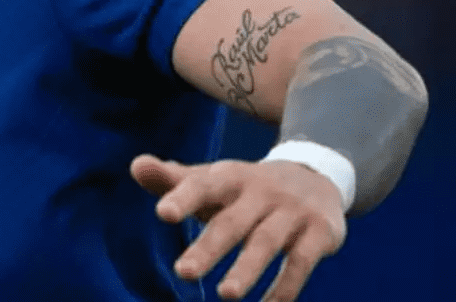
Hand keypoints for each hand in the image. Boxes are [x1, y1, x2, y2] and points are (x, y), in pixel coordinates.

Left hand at [130, 155, 346, 301]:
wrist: (316, 176)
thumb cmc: (245, 189)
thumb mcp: (212, 181)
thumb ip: (173, 180)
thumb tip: (136, 166)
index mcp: (229, 177)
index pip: (202, 184)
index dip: (182, 196)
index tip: (163, 213)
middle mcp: (261, 191)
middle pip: (231, 221)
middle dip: (208, 247)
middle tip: (182, 272)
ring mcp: (292, 211)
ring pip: (266, 242)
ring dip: (246, 269)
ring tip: (225, 295)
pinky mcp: (319, 232)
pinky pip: (301, 262)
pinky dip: (284, 288)